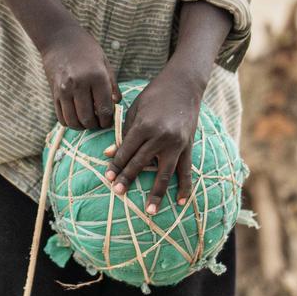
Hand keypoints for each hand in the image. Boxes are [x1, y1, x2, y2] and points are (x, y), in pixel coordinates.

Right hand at [38, 24, 116, 131]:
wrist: (59, 39)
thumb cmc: (86, 49)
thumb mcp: (105, 63)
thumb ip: (112, 85)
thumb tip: (116, 105)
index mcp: (96, 77)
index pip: (104, 109)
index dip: (108, 120)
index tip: (109, 120)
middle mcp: (79, 85)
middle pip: (88, 119)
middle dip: (96, 125)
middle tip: (99, 122)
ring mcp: (64, 90)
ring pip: (74, 121)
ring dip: (82, 126)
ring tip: (88, 121)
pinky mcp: (54, 93)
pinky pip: (61, 117)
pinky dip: (70, 122)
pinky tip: (76, 117)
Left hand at [107, 70, 200, 213]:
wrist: (183, 85)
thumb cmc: (154, 95)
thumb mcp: (134, 110)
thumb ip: (123, 134)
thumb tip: (108, 155)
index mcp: (145, 126)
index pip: (126, 152)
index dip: (115, 166)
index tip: (108, 178)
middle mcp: (161, 137)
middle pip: (141, 164)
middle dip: (127, 179)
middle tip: (118, 193)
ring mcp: (177, 144)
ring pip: (164, 173)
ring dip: (156, 193)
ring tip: (149, 210)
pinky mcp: (189, 146)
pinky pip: (186, 170)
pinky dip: (184, 186)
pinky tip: (180, 201)